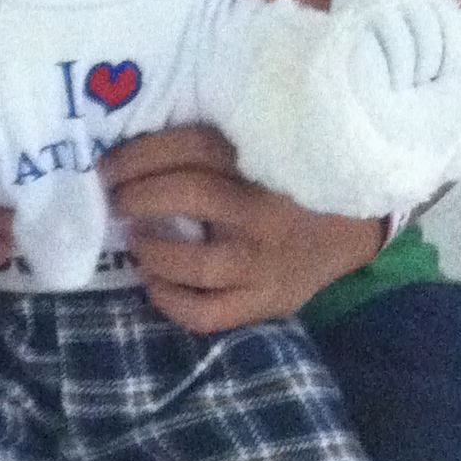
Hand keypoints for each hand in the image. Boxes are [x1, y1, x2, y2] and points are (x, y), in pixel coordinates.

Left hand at [99, 126, 383, 333]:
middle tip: (115, 199)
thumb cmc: (289, 184)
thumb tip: (136, 151)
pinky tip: (155, 282)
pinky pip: (208, 313)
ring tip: (137, 241)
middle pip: (189, 194)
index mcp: (263, 161)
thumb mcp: (262, 150)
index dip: (140, 155)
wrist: (351, 229)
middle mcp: (265, 211)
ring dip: (152, 252)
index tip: (109, 166)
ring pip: (197, 263)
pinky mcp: (267, 301)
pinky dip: (171, 302)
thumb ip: (215, 146)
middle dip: (138, 196)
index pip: (192, 147)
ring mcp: (265, 263)